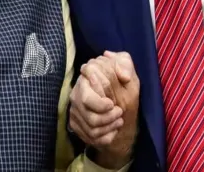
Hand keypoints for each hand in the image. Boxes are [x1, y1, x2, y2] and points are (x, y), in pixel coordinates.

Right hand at [71, 51, 139, 167]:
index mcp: (85, 80)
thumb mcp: (128, 74)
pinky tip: (114, 131)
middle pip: (89, 116)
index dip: (101, 104)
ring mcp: (75, 111)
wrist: (119, 108)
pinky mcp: (76, 125)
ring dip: (109, 126)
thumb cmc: (123, 88)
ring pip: (91, 128)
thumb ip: (126, 66)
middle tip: (119, 112)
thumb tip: (123, 75)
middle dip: (107, 117)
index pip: (87, 98)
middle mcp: (76, 95)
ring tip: (119, 120)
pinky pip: (90, 138)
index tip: (113, 104)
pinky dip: (106, 137)